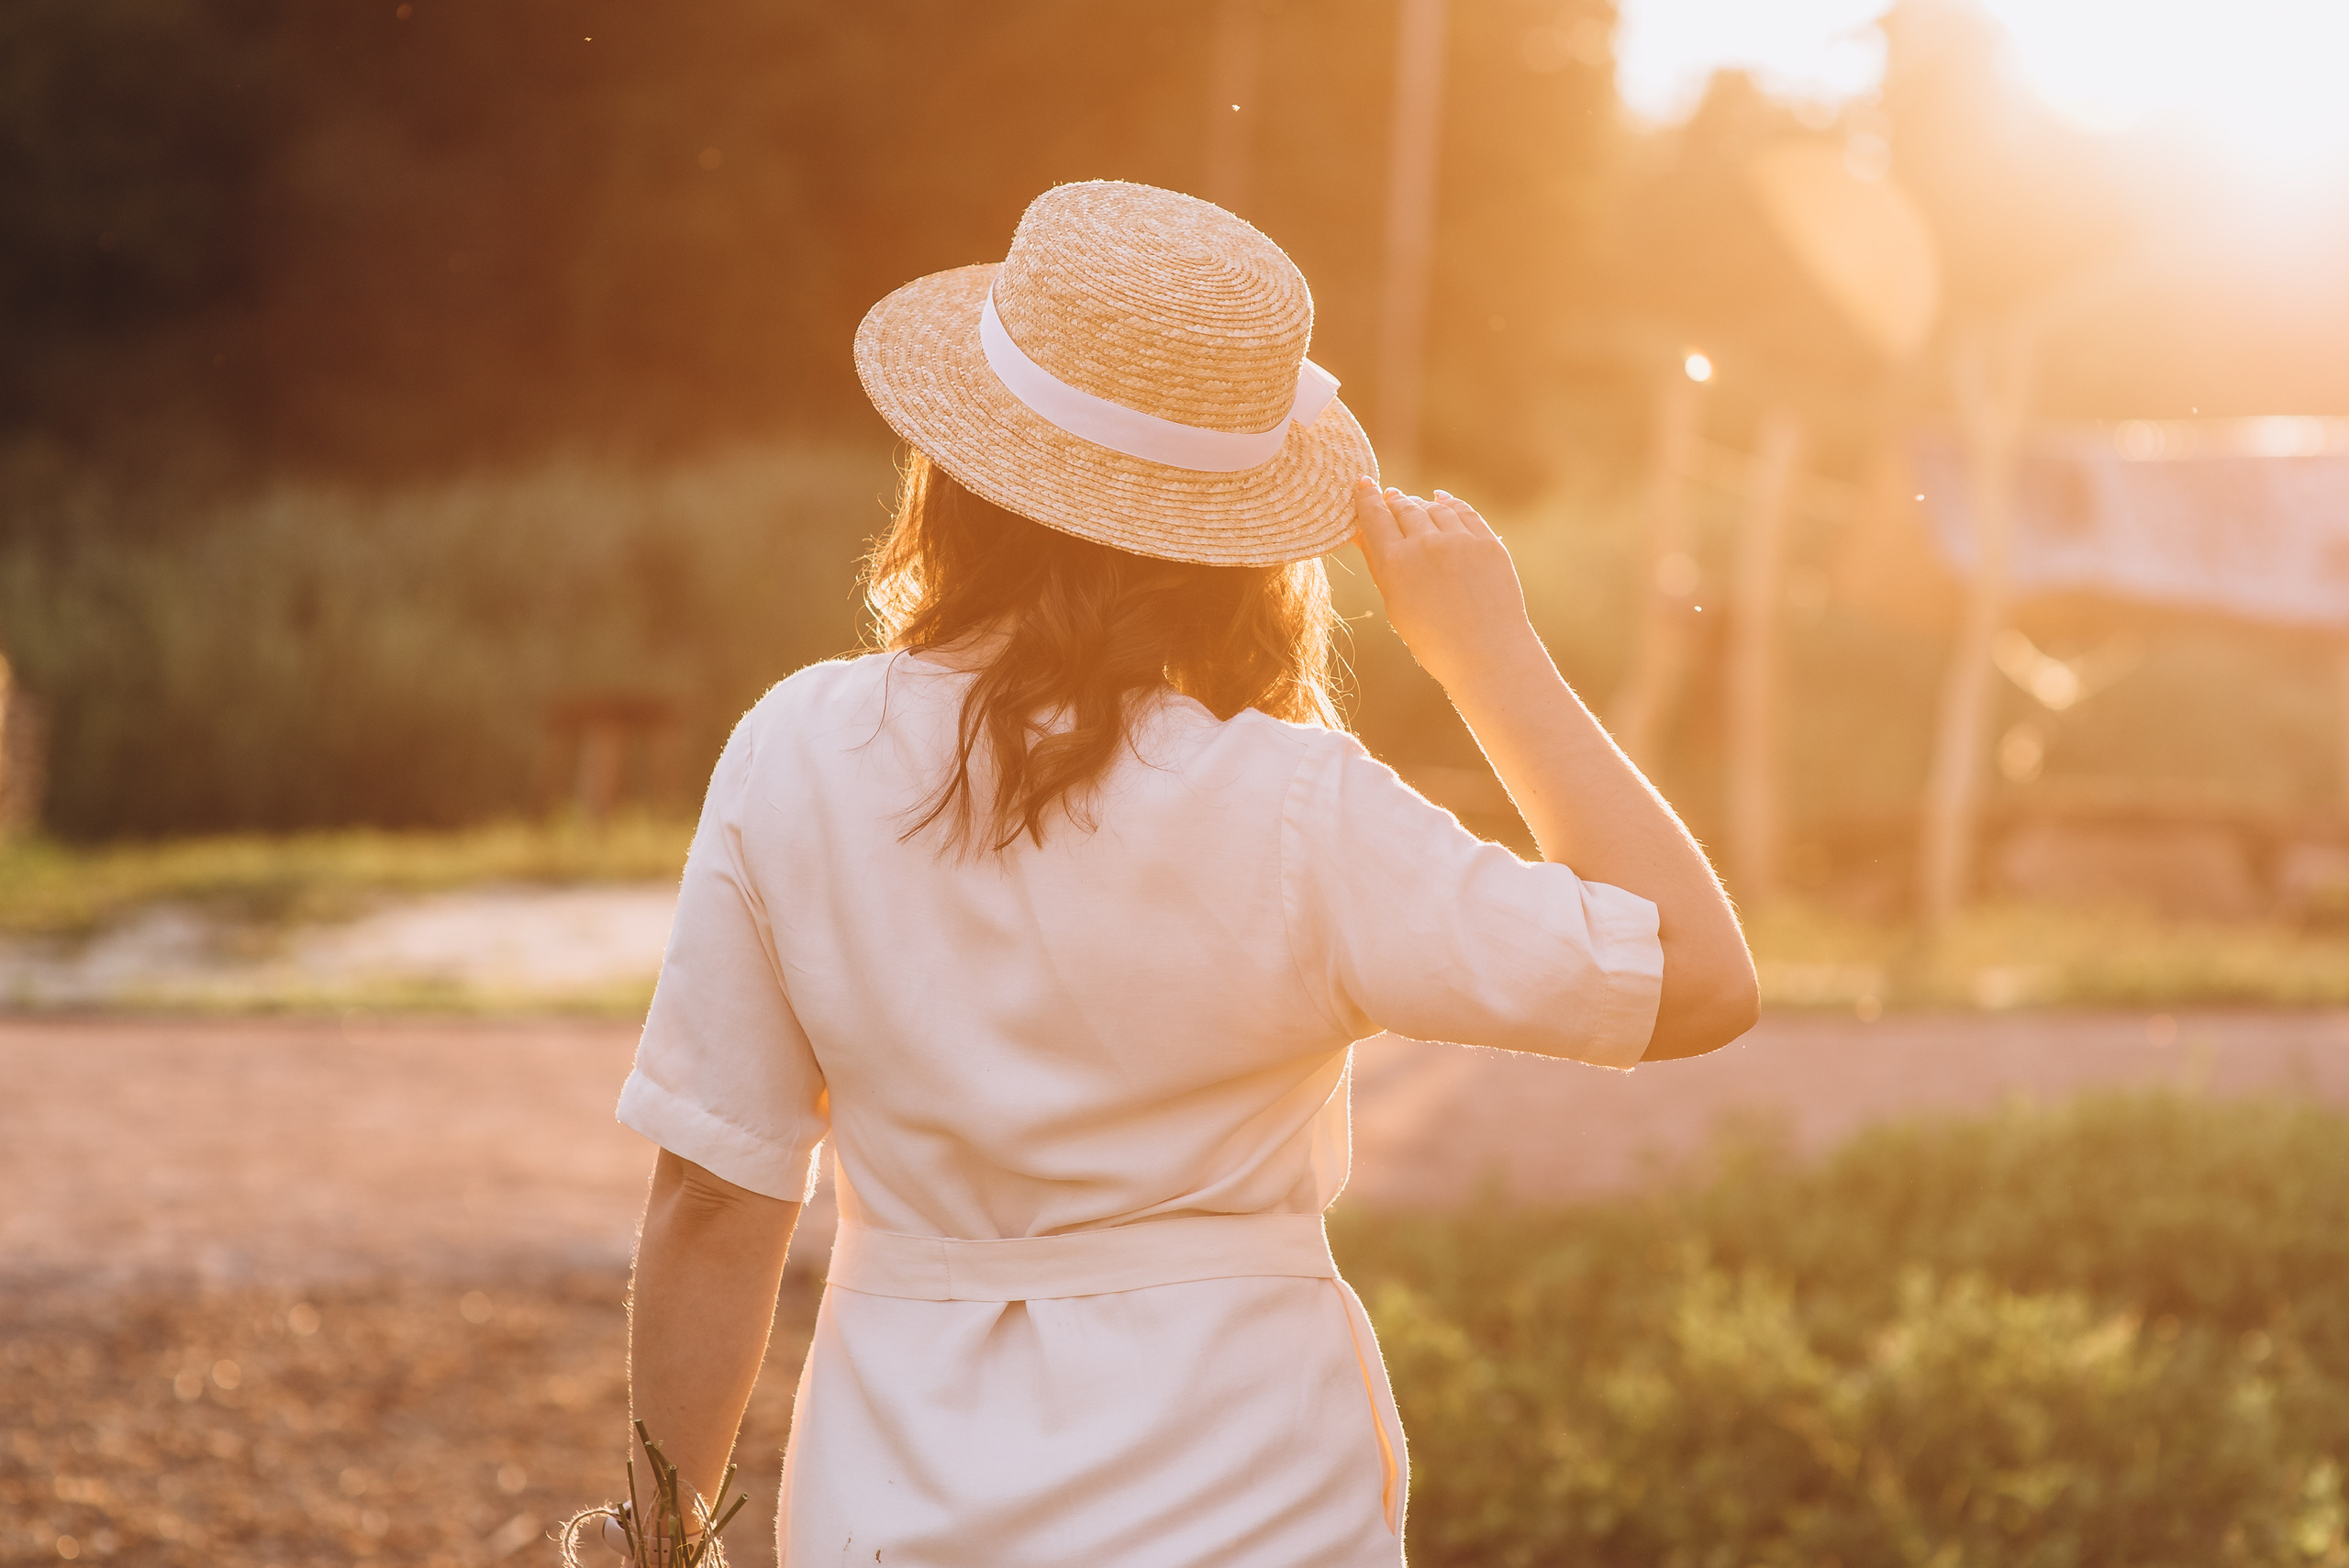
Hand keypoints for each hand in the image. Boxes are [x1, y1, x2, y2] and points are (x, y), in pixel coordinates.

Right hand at [1350, 480, 1538, 688]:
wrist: (1487, 654)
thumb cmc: (1433, 640)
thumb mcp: (1395, 605)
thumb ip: (1379, 565)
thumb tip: (1362, 535)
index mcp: (1395, 563)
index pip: (1374, 517)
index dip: (1366, 498)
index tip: (1363, 485)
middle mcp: (1426, 544)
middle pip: (1404, 508)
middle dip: (1393, 500)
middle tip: (1388, 496)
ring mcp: (1460, 540)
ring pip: (1433, 508)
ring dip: (1420, 503)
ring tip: (1413, 503)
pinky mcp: (1487, 542)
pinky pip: (1464, 512)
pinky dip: (1449, 503)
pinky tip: (1442, 499)